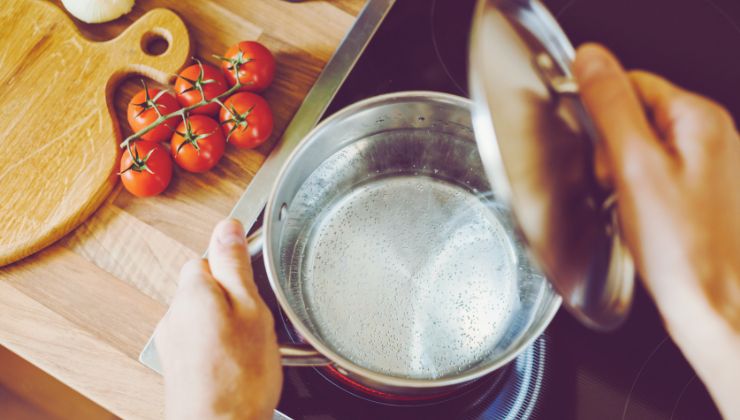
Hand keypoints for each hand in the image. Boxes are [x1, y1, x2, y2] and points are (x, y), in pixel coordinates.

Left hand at [155, 219, 281, 419]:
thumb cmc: (239, 379)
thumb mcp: (251, 310)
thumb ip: (235, 265)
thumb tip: (227, 226)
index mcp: (192, 291)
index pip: (209, 255)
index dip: (236, 268)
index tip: (254, 284)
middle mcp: (174, 313)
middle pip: (206, 285)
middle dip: (232, 297)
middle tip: (257, 321)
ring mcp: (172, 341)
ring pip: (204, 314)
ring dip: (225, 323)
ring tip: (248, 347)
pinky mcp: (176, 365)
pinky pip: (200, 339)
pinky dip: (217, 345)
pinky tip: (236, 364)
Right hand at [574, 44, 739, 417]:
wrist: (715, 306)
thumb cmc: (684, 248)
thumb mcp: (635, 167)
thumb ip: (611, 106)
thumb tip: (590, 58)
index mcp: (699, 119)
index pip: (631, 84)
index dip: (602, 116)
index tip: (600, 151)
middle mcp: (711, 137)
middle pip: (635, 117)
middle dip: (612, 150)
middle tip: (616, 186)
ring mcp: (708, 167)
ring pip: (641, 150)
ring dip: (622, 175)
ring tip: (630, 207)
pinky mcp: (699, 194)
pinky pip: (653, 177)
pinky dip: (637, 193)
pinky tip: (641, 218)